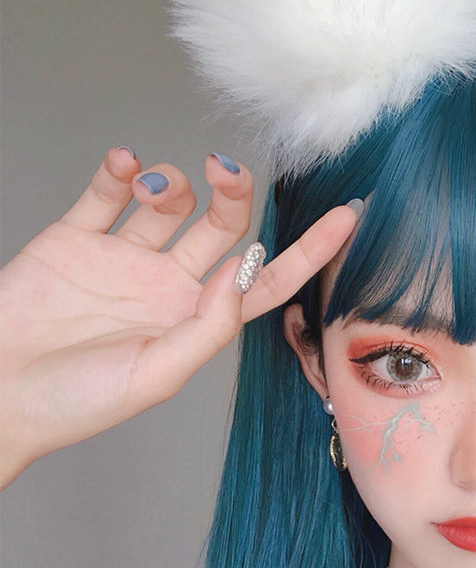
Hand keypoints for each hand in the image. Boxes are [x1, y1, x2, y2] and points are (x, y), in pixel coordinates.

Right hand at [0, 148, 358, 487]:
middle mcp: (169, 286)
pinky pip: (108, 190)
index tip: (348, 218)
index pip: (268, 281)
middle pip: (224, 229)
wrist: (0, 392)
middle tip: (227, 171)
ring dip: (177, 182)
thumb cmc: (78, 401)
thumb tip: (248, 270)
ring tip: (160, 185)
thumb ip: (208, 324)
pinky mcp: (77, 237)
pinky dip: (122, 169)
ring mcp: (125, 258)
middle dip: (235, 195)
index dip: (310, 251)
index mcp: (197, 321)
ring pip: (172, 203)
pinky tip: (128, 166)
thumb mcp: (158, 374)